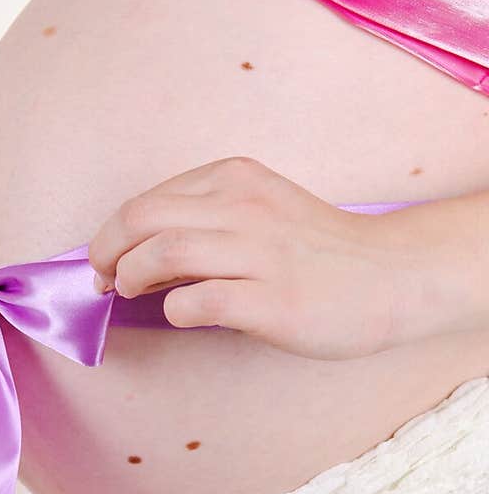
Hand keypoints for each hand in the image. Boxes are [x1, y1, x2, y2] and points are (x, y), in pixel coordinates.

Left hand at [88, 156, 439, 359]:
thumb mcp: (260, 211)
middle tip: (101, 280)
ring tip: (128, 294)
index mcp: (235, 179)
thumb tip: (135, 255)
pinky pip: (198, 301)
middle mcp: (244, 208)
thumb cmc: (318, 252)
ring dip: (131, 276)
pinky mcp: (271, 301)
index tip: (104, 261)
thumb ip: (205, 220)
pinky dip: (174, 309)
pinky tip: (181, 313)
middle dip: (106, 250)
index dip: (112, 233)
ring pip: (164, 250)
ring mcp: (259, 254)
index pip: (148, 199)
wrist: (391, 277)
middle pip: (143, 217)